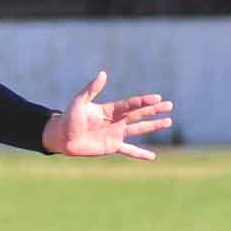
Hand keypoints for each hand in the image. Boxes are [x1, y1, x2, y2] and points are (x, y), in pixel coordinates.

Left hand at [41, 72, 174, 159]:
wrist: (60, 137)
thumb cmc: (68, 118)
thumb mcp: (79, 102)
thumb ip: (91, 89)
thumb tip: (102, 73)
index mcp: (109, 109)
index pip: (130, 104)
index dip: (143, 101)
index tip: (157, 98)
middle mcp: (115, 121)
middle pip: (139, 114)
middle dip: (154, 110)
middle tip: (169, 105)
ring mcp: (115, 134)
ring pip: (139, 129)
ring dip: (153, 126)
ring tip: (168, 122)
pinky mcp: (111, 147)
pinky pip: (129, 150)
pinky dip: (140, 154)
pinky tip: (152, 156)